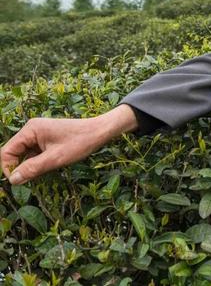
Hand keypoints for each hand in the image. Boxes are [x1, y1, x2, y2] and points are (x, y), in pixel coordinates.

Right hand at [1, 105, 137, 184]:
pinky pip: (35, 152)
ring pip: (26, 154)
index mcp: (30, 130)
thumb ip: (32, 169)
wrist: (101, 131)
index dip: (8, 168)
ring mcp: (40, 133)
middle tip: (34, 179)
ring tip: (45, 171)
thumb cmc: (80, 142)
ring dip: (31, 166)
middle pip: (15, 153)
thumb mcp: (55, 159)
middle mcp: (32, 129)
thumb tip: (12, 180)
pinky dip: (39, 162)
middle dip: (21, 167)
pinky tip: (50, 167)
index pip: (7, 151)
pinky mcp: (47, 138)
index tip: (18, 182)